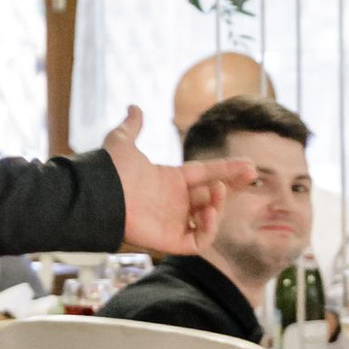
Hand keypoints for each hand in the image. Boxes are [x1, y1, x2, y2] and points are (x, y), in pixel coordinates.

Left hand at [103, 106, 251, 257]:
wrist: (98, 194)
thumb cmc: (110, 170)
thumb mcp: (122, 142)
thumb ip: (132, 126)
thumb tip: (133, 106)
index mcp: (169, 180)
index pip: (204, 173)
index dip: (226, 169)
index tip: (249, 164)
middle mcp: (174, 202)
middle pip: (212, 195)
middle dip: (232, 186)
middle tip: (251, 175)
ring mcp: (173, 222)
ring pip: (209, 217)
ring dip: (220, 205)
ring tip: (220, 189)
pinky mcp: (170, 241)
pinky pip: (198, 241)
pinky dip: (209, 228)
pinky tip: (209, 210)